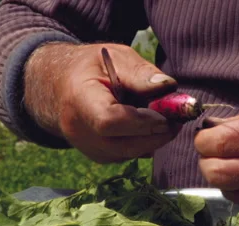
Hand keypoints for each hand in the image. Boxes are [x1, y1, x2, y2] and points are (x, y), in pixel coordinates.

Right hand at [24, 43, 178, 162]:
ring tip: (166, 119)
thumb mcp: (115, 57)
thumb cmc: (91, 68)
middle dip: (156, 135)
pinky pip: (127, 155)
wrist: (61, 86)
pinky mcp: (97, 155)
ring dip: (153, 140)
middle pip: (124, 145)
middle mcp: (79, 130)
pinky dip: (143, 143)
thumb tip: (168, 87)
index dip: (142, 122)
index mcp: (79, 100)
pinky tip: (149, 126)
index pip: (110, 121)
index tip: (166, 115)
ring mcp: (87, 147)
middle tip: (178, 119)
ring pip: (129, 153)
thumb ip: (140, 73)